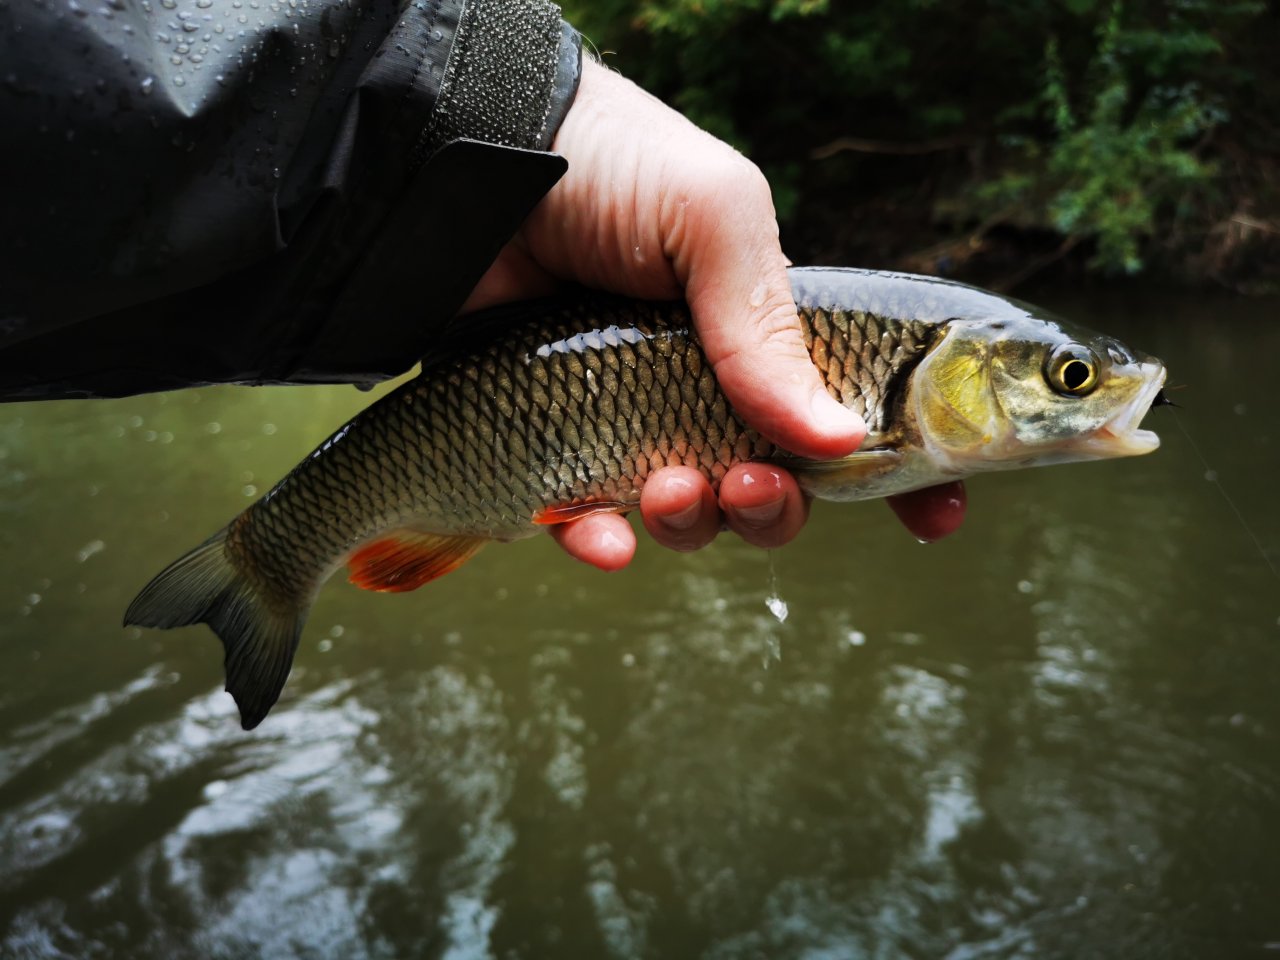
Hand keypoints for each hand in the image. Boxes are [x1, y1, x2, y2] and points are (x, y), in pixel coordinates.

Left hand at [464, 59, 965, 567]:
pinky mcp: (557, 443)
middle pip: (775, 487)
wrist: (472, 163)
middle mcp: (710, 385)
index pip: (856, 414)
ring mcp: (633, 419)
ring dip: (695, 524)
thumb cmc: (608, 168)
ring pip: (692, 516)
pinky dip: (603, 541)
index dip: (904, 471)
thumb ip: (770, 327)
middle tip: (749, 485)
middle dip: (778, 509)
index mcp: (770, 333)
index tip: (934, 515)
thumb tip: (840, 439)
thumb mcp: (714, 217)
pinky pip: (593, 521)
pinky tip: (602, 536)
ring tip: (669, 485)